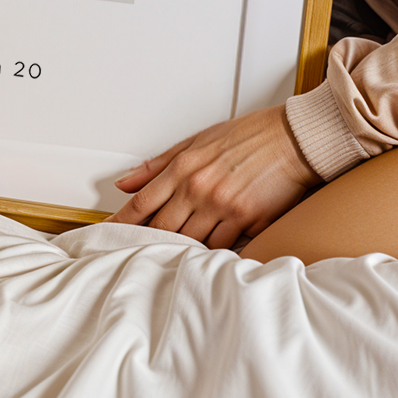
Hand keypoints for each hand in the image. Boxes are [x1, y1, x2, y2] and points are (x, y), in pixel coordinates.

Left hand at [108, 105, 320, 249]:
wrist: (292, 139)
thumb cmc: (248, 138)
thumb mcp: (197, 142)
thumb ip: (158, 165)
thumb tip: (125, 181)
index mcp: (184, 166)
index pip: (142, 203)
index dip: (120, 224)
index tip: (106, 236)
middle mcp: (199, 187)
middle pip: (160, 229)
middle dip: (146, 243)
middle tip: (134, 255)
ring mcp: (222, 206)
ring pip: (189, 242)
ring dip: (179, 250)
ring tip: (170, 259)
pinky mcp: (246, 220)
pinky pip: (220, 247)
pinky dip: (210, 252)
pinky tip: (205, 255)